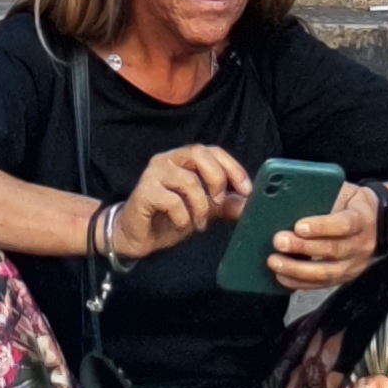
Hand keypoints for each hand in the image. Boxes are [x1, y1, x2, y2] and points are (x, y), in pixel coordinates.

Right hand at [111, 143, 247, 264]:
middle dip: (216, 179)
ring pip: (188, 179)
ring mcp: (154, 173)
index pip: (212, 150)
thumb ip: (225, 205)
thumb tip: (250, 204)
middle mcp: (168, 159)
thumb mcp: (204, 211)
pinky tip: (180, 224)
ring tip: (199, 223)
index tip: (246, 190)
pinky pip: (172, 200)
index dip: (232, 167)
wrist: (137, 237)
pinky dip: (183, 216)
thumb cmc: (169, 218)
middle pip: (199, 153)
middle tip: (218, 203)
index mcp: (184, 159)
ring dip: (200, 206)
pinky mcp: (144, 191)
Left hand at [271, 188, 387, 287]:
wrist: (378, 222)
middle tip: (279, 241)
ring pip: (326, 272)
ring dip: (297, 269)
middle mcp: (360, 245)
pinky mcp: (344, 278)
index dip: (321, 226)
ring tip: (275, 262)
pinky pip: (322, 284)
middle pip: (332, 250)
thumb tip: (290, 194)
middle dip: (302, 247)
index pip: (344, 224)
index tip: (298, 225)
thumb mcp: (344, 190)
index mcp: (361, 219)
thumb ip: (324, 193)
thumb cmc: (352, 203)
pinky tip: (282, 277)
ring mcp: (353, 265)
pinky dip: (300, 282)